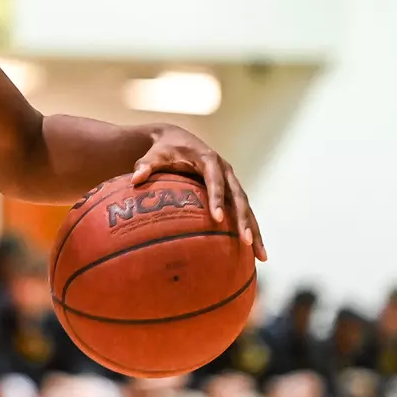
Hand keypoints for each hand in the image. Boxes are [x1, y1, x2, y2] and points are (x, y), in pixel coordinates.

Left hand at [132, 126, 264, 260]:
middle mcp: (226, 171)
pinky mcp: (232, 192)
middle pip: (239, 197)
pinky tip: (253, 253)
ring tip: (261, 256)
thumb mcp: (155, 155)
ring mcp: (231, 183)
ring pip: (247, 208)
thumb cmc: (164, 150)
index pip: (215, 181)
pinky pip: (243, 212)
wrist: (178, 140)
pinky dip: (250, 230)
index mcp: (209, 160)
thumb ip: (146, 165)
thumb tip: (135, 178)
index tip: (217, 218)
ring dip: (255, 230)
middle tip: (246, 241)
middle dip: (244, 220)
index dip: (217, 198)